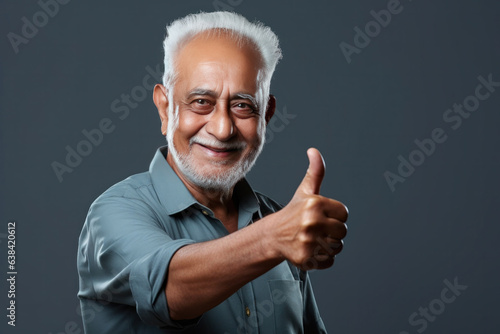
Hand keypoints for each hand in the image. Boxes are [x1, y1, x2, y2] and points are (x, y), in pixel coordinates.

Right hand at [270, 148, 347, 269]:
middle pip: (343, 231)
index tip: (321, 215)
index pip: (344, 214)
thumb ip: (315, 171)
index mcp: (315, 204)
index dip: (335, 216)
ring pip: (338, 247)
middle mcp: (311, 222)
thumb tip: (313, 151)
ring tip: (313, 240)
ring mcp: (308, 241)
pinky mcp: (306, 258)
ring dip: (329, 245)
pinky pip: (330, 261)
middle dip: (333, 231)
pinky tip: (311, 251)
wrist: (273, 235)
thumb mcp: (305, 191)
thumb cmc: (294, 212)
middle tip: (317, 229)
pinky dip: (323, 259)